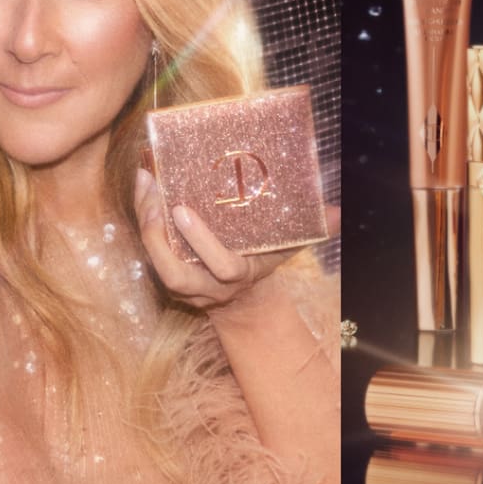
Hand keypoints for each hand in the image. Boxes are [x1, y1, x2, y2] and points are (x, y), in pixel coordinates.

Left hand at [133, 166, 338, 324]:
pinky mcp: (166, 275)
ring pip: (156, 264)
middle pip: (174, 273)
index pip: (222, 267)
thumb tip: (338, 213)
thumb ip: (311, 230)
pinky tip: (144, 186)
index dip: (201, 242)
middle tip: (155, 195)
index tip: (183, 210)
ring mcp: (183, 286)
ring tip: (146, 183)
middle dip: (158, 237)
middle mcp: (206, 288)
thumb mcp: (288, 248)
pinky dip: (144, 219)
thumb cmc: (264, 261)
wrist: (242, 300)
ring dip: (147, 224)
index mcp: (238, 277)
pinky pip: (149, 250)